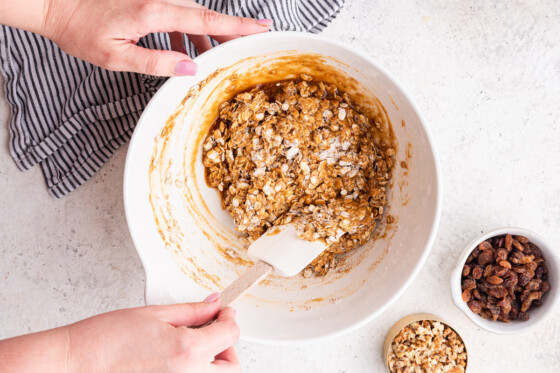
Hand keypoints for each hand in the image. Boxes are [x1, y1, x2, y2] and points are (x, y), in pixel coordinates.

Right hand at [0, 294, 240, 372]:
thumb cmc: (105, 339)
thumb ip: (193, 311)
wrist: (74, 364)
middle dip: (228, 347)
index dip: (230, 317)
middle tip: (212, 331)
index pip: (230, 334)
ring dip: (215, 363)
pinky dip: (195, 371)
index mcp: (188, 352)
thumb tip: (215, 304)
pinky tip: (178, 359)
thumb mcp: (155, 314)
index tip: (223, 311)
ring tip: (194, 346)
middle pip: (232, 367)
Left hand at [39, 0, 271, 75]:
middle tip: (247, 46)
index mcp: (153, 12)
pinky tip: (183, 52)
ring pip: (191, 16)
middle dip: (227, 32)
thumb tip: (190, 67)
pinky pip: (175, 16)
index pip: (205, 20)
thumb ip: (156, 62)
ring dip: (204, 37)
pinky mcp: (146, 1)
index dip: (236, 25)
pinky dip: (185, 34)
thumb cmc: (81, 30)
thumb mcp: (117, 57)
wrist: (56, 2)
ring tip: (211, 59)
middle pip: (203, 16)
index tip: (262, 27)